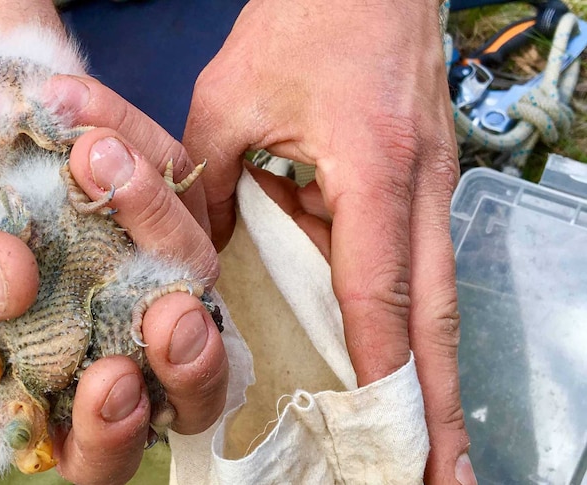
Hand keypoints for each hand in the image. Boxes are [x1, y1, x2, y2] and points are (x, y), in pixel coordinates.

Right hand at [0, 5, 228, 475]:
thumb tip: (5, 282)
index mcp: (51, 385)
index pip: (98, 451)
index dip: (110, 437)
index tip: (108, 384)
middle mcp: (116, 341)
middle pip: (187, 395)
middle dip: (190, 367)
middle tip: (170, 318)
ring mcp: (155, 278)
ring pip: (203, 286)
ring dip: (167, 235)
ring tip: (102, 168)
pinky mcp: (171, 211)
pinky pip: (185, 191)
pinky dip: (142, 157)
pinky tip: (85, 129)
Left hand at [183, 1, 472, 482]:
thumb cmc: (302, 22)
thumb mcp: (228, 103)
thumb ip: (207, 188)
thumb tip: (196, 264)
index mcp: (375, 171)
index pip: (379, 293)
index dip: (380, 371)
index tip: (386, 436)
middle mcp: (421, 190)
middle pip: (434, 316)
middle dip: (436, 403)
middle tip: (439, 478)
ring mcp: (434, 189)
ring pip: (439, 300)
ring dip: (435, 377)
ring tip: (431, 448)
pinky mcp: (425, 186)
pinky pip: (424, 271)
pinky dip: (419, 330)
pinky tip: (411, 369)